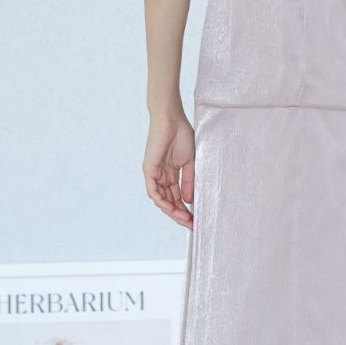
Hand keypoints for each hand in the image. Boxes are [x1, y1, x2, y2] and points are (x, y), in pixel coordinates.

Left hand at [143, 111, 195, 227]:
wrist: (172, 120)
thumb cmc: (182, 135)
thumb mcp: (190, 163)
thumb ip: (188, 182)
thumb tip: (189, 201)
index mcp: (171, 175)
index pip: (177, 198)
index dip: (186, 210)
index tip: (196, 220)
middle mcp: (161, 177)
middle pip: (169, 202)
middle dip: (180, 215)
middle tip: (191, 225)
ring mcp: (155, 174)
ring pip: (161, 200)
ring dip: (172, 212)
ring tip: (184, 219)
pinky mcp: (149, 170)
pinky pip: (154, 191)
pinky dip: (162, 201)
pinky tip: (172, 208)